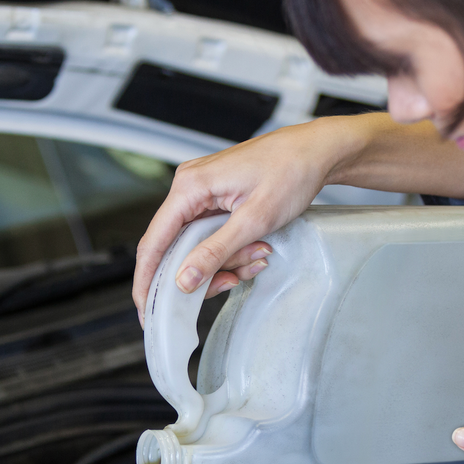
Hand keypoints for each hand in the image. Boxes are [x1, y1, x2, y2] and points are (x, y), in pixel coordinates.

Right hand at [132, 117, 364, 322]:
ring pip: (197, 246)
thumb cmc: (291, 171)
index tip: (147, 311)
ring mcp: (201, 193)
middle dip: (204, 271)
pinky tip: (255, 249)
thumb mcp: (255, 220)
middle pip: (176, 248)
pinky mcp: (214, 199)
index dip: (147, 280)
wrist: (316, 151)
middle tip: (233, 280)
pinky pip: (211, 236)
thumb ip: (216, 252)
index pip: (153, 242)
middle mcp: (188, 187)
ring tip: (258, 254)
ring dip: (226, 261)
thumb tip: (183, 280)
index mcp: (189, 186)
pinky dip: (231, 250)